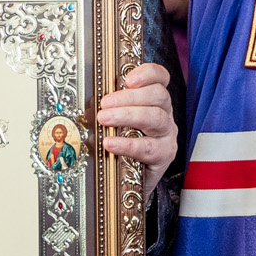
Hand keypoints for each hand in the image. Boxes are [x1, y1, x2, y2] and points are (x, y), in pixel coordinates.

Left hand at [97, 63, 175, 194]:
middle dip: (129, 97)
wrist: (133, 181)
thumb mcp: (118, 122)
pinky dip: (127, 144)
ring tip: (104, 119)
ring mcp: (167, 134)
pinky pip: (148, 147)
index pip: (160, 78)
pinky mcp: (164, 155)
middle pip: (158, 95)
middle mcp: (165, 114)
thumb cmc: (124, 144)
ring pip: (155, 118)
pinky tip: (110, 143)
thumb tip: (88, 101)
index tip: (128, 79)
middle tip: (105, 104)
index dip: (147, 73)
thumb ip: (110, 108)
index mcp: (155, 100)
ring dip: (127, 115)